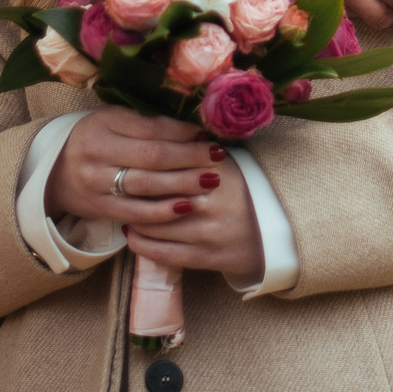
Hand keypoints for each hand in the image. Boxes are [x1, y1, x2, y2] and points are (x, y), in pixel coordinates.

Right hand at [44, 106, 220, 224]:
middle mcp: (98, 153)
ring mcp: (97, 184)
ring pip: (146, 186)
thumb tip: (193, 129)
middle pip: (152, 157)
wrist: (54, 172)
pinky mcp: (100, 208)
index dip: (182, 133)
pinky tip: (185, 207)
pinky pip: (136, 213)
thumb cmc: (96, 139)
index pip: (151, 129)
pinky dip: (162, 212)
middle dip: (190, 158)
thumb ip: (146, 123)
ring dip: (182, 184)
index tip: (207, 134)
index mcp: (104, 124)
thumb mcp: (114, 120)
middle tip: (218, 157)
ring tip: (210, 181)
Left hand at [124, 144, 262, 284]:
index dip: (141, 165)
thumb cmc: (243, 190)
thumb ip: (193, 151)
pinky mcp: (205, 257)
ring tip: (123, 210)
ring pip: (154, 225)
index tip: (126, 162)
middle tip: (117, 187)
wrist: (275, 231)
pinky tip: (132, 235)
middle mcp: (211, 200)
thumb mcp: (225, 163)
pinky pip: (161, 253)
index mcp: (216, 170)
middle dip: (132, 192)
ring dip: (133, 218)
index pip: (166, 165)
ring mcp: (207, 231)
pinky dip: (141, 244)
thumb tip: (155, 133)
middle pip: (156, 195)